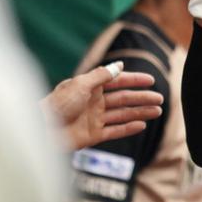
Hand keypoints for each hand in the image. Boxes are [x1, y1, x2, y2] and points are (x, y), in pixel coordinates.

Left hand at [41, 62, 163, 150]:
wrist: (40, 130)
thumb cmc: (57, 104)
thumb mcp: (80, 84)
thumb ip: (102, 75)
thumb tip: (119, 65)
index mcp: (90, 88)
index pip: (117, 82)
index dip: (134, 80)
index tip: (151, 80)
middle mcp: (94, 102)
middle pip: (123, 99)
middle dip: (142, 98)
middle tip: (161, 98)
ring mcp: (94, 119)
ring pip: (123, 114)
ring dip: (140, 112)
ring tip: (158, 111)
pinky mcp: (92, 135)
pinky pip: (114, 131)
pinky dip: (129, 128)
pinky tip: (142, 125)